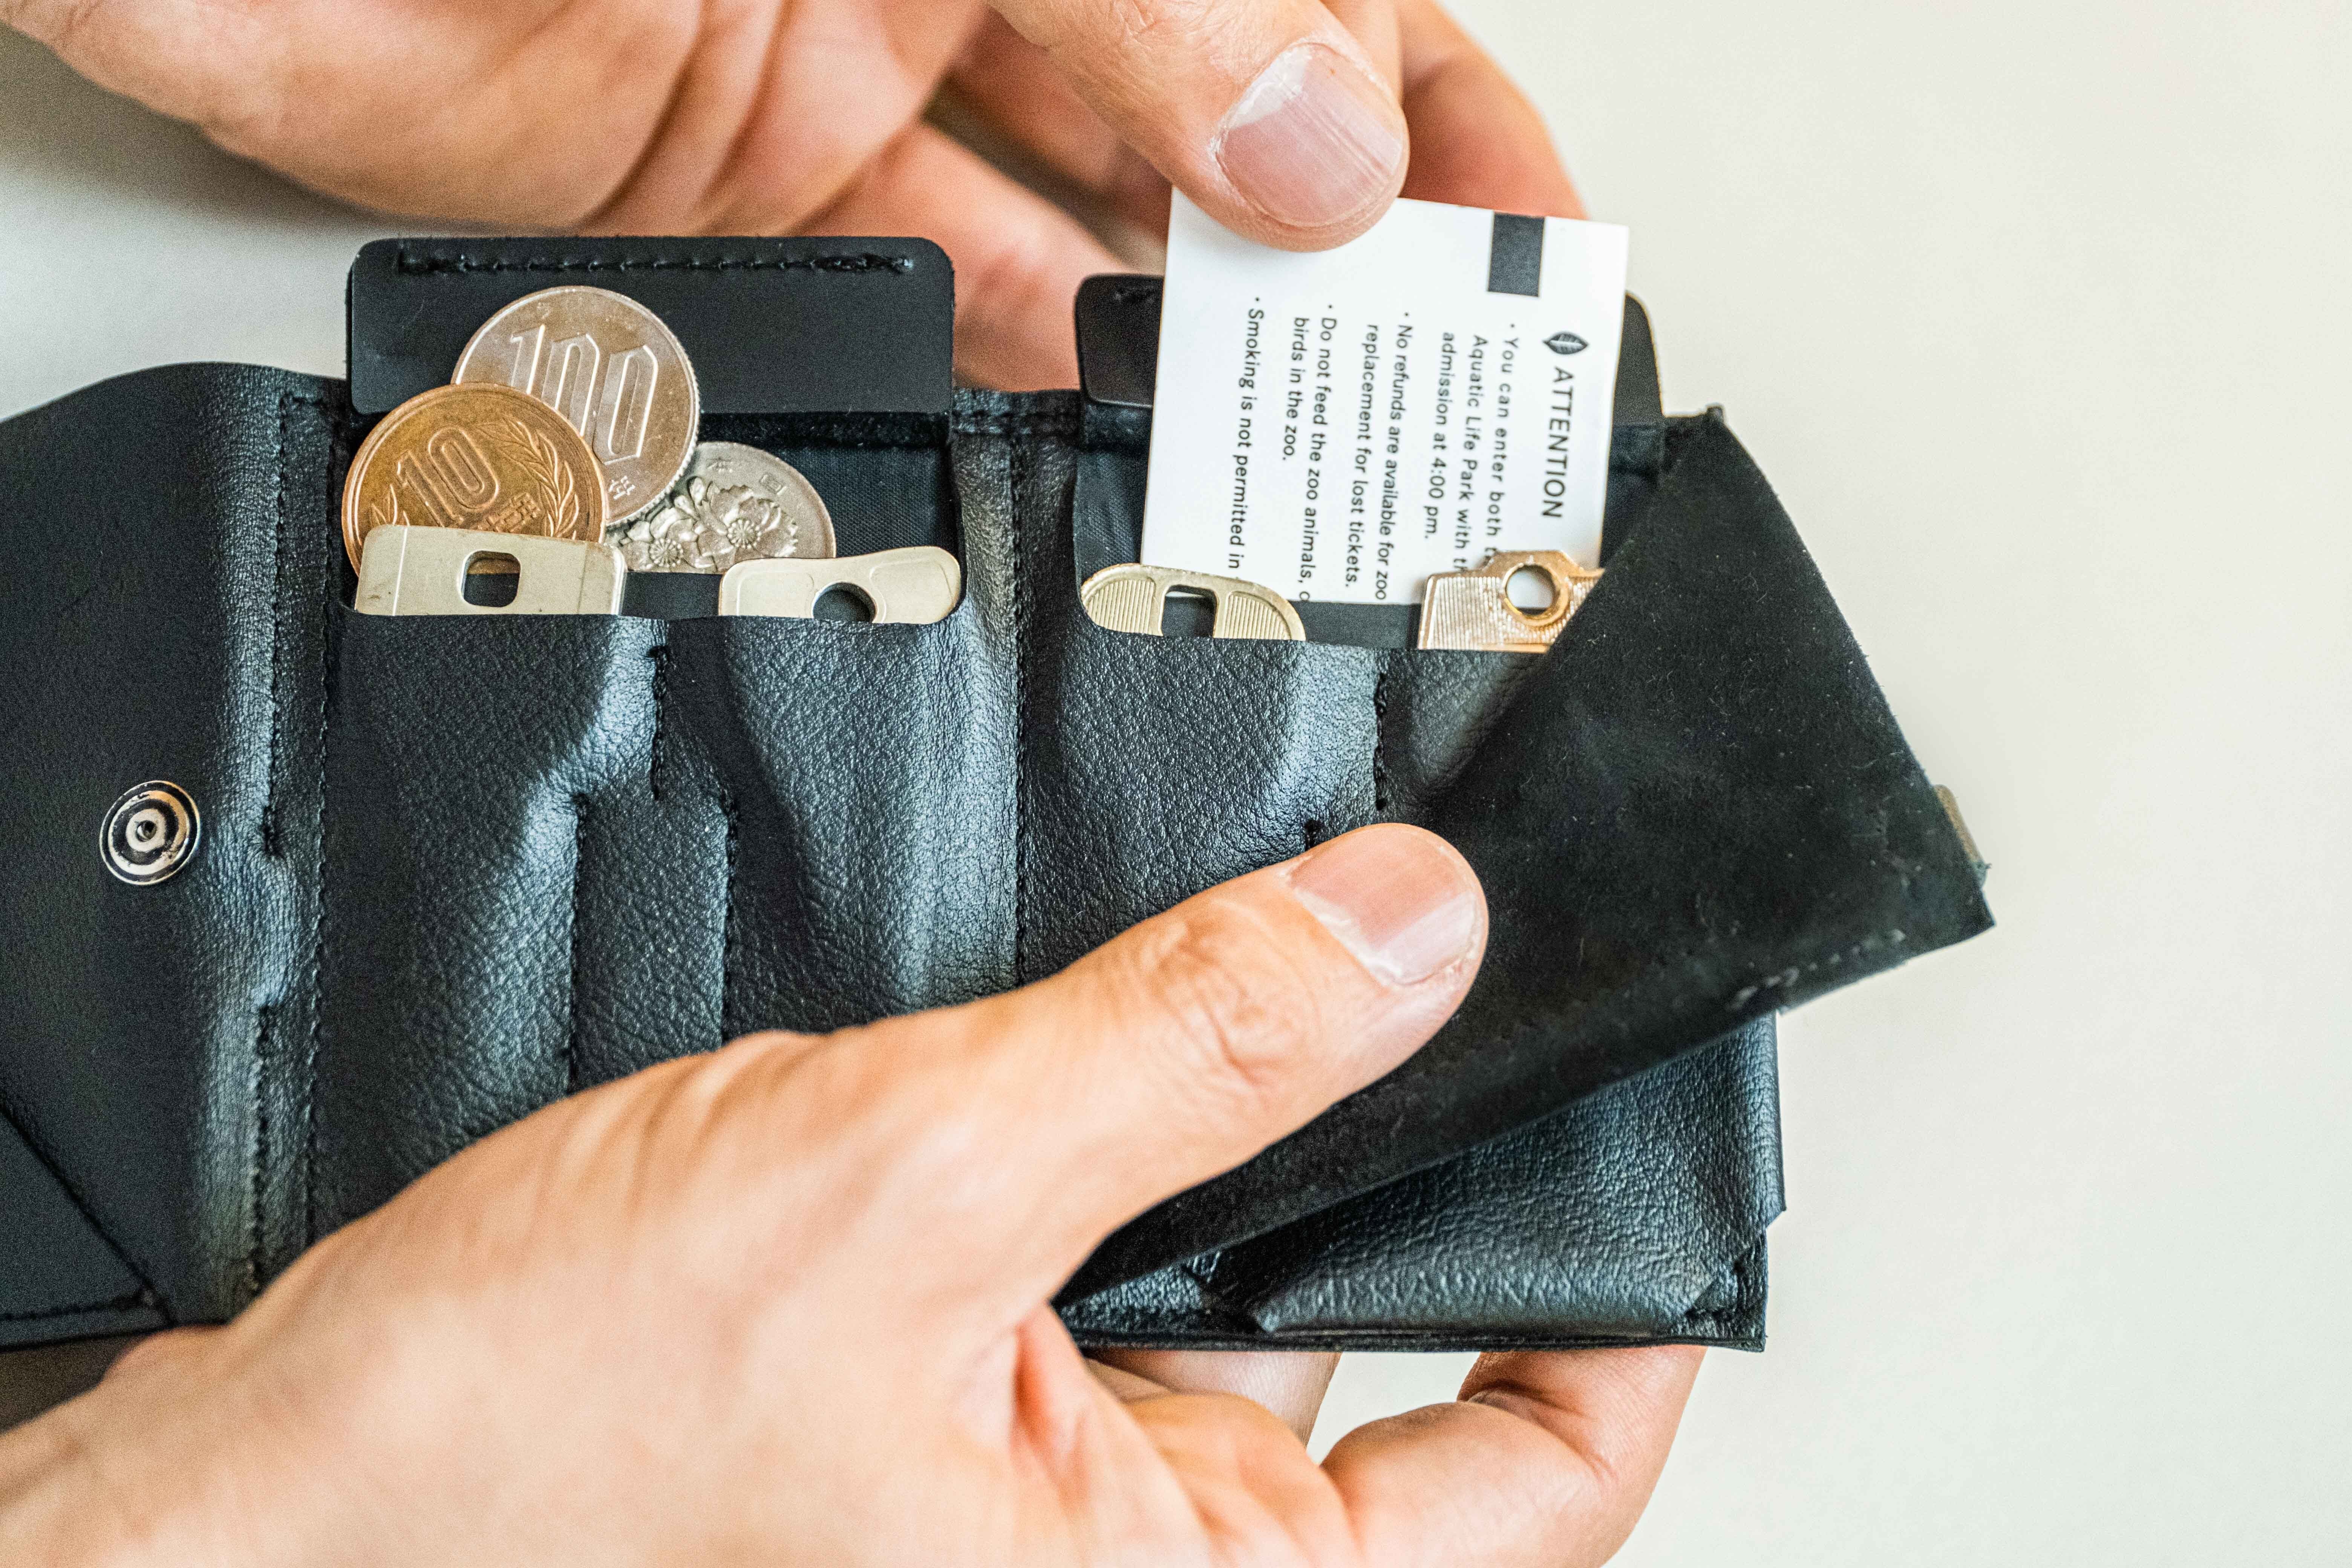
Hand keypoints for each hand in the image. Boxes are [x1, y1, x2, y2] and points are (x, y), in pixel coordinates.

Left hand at [0, 0, 1580, 386]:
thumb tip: (1322, 139)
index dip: (1436, 110)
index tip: (1532, 244)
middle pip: (1206, 136)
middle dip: (1329, 264)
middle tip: (1421, 399)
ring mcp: (843, 89)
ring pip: (1067, 252)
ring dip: (1178, 359)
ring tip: (1285, 469)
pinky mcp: (716, 206)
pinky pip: (900, 327)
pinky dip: (997, 400)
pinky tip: (1084, 460)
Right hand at [0, 825, 1696, 1565]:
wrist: (297, 1491)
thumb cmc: (533, 1454)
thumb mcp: (912, 1190)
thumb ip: (1187, 1049)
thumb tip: (1402, 934)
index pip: (1529, 1478)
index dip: (1621, 1311)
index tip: (1647, 1150)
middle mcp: (1129, 1560)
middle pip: (1379, 1341)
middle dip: (1382, 1151)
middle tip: (1404, 975)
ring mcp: (1035, 1483)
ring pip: (1231, 1271)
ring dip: (1229, 1118)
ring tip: (1212, 976)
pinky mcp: (946, 1402)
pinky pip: (1097, 1250)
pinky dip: (1111, 1130)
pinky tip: (1077, 1027)